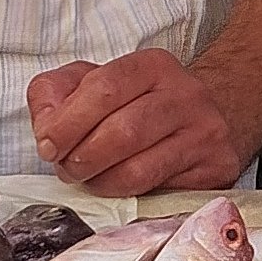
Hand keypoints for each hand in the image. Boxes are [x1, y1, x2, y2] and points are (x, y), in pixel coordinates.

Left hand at [29, 49, 252, 194]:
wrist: (204, 122)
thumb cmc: (138, 105)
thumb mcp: (93, 85)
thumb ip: (56, 92)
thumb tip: (45, 126)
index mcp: (152, 65)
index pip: (104, 88)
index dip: (67, 122)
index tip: (47, 145)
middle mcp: (186, 94)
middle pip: (122, 131)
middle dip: (82, 158)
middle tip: (67, 168)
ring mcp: (205, 132)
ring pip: (138, 168)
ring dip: (100, 181)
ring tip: (88, 179)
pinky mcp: (216, 167)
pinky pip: (158, 191)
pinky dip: (125, 195)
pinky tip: (117, 187)